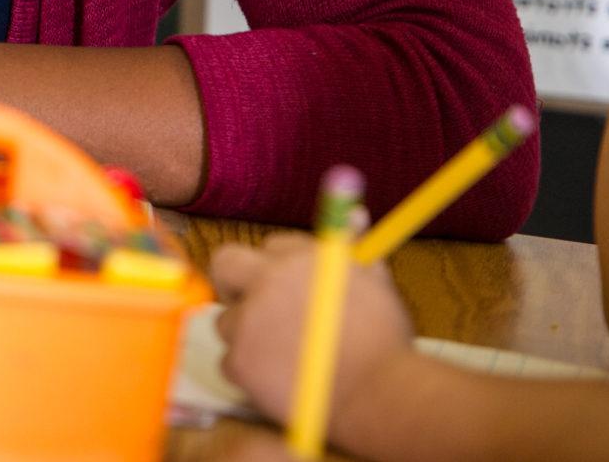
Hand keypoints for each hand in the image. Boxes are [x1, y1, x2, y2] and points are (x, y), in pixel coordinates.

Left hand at [208, 235, 412, 432]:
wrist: (378, 394)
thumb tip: (356, 214)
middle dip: (234, 282)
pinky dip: (249, 373)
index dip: (278, 267)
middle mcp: (267, 281)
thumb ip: (355, 247)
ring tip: (281, 355)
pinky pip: (229, 362)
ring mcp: (249, 321)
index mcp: (299, 258)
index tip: (286, 285)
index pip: (271, 246)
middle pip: (226, 263)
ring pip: (226, 320)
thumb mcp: (374, 283)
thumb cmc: (382, 341)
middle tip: (251, 304)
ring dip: (246, 335)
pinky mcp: (240, 360)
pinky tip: (277, 381)